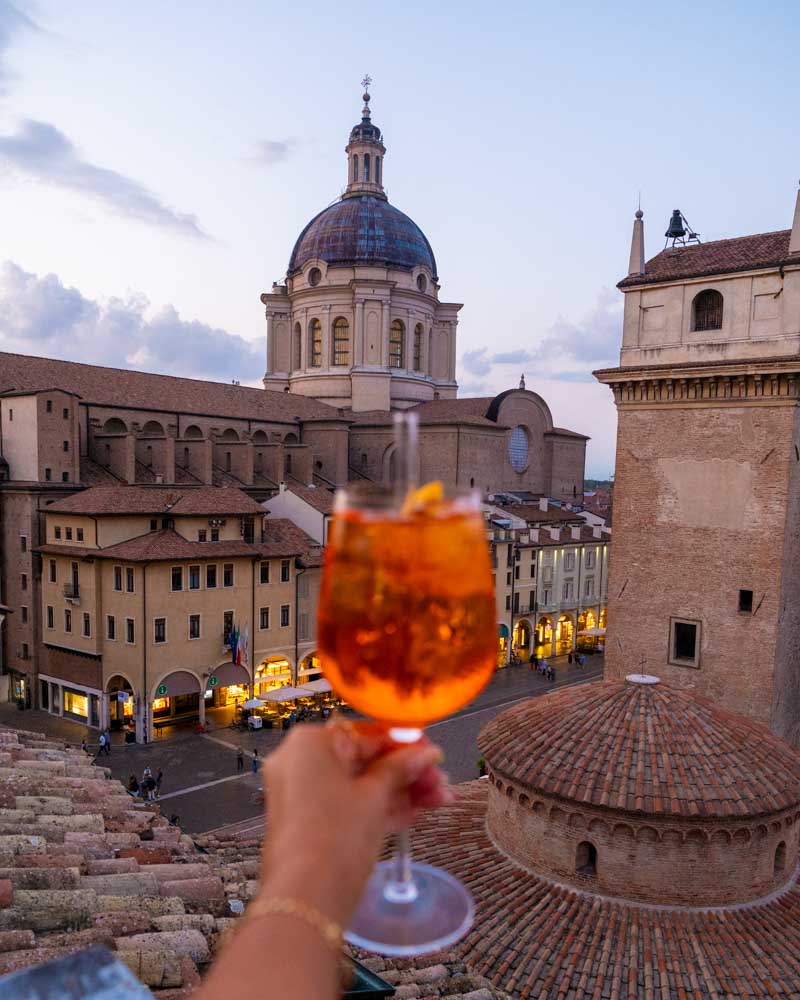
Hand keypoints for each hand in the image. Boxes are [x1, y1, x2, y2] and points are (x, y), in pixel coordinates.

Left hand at [261, 721, 450, 925]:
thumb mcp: (376, 796)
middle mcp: (300, 764)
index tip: (431, 752)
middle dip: (406, 772)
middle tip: (440, 779)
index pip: (364, 734)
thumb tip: (426, 753)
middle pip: (363, 760)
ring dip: (400, 792)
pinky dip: (381, 809)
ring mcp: (304, 796)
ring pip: (360, 786)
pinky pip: (351, 806)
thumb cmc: (337, 835)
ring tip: (441, 799)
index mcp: (309, 743)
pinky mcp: (312, 825)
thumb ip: (402, 768)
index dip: (403, 743)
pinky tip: (418, 813)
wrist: (306, 900)